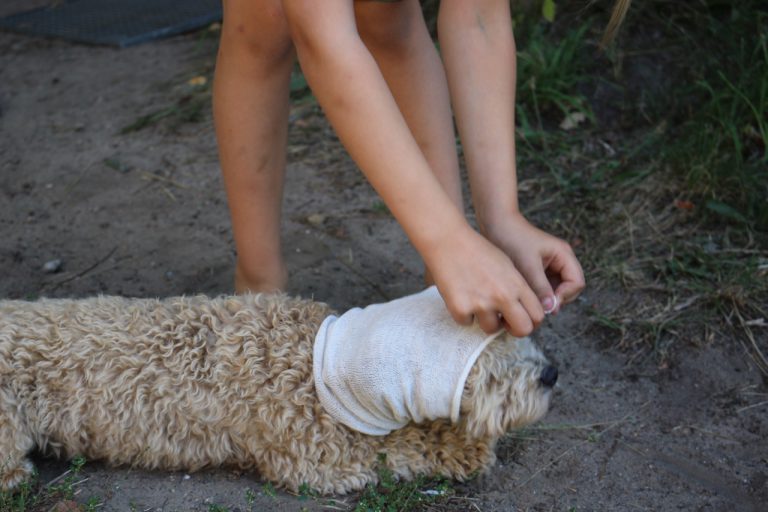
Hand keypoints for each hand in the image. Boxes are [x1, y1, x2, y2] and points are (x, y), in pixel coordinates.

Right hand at [424, 225, 544, 335]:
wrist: (448, 240)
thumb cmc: (477, 250)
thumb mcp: (507, 265)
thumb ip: (517, 289)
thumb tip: (523, 312)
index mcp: (516, 284)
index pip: (537, 315)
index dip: (532, 321)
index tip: (523, 320)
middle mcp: (502, 296)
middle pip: (523, 330)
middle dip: (515, 330)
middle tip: (505, 323)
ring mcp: (480, 304)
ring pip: (491, 329)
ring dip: (486, 320)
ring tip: (477, 301)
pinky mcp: (460, 308)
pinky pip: (467, 323)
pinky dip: (464, 313)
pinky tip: (460, 295)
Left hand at [482, 212, 584, 313]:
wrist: (496, 225)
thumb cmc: (512, 240)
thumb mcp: (527, 266)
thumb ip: (541, 288)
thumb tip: (551, 309)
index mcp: (564, 254)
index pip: (577, 282)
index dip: (565, 296)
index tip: (547, 305)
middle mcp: (561, 260)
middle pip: (570, 288)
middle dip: (557, 299)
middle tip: (538, 307)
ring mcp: (551, 265)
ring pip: (557, 290)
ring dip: (546, 298)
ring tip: (530, 301)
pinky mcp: (540, 270)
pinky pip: (545, 287)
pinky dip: (538, 294)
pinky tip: (525, 296)